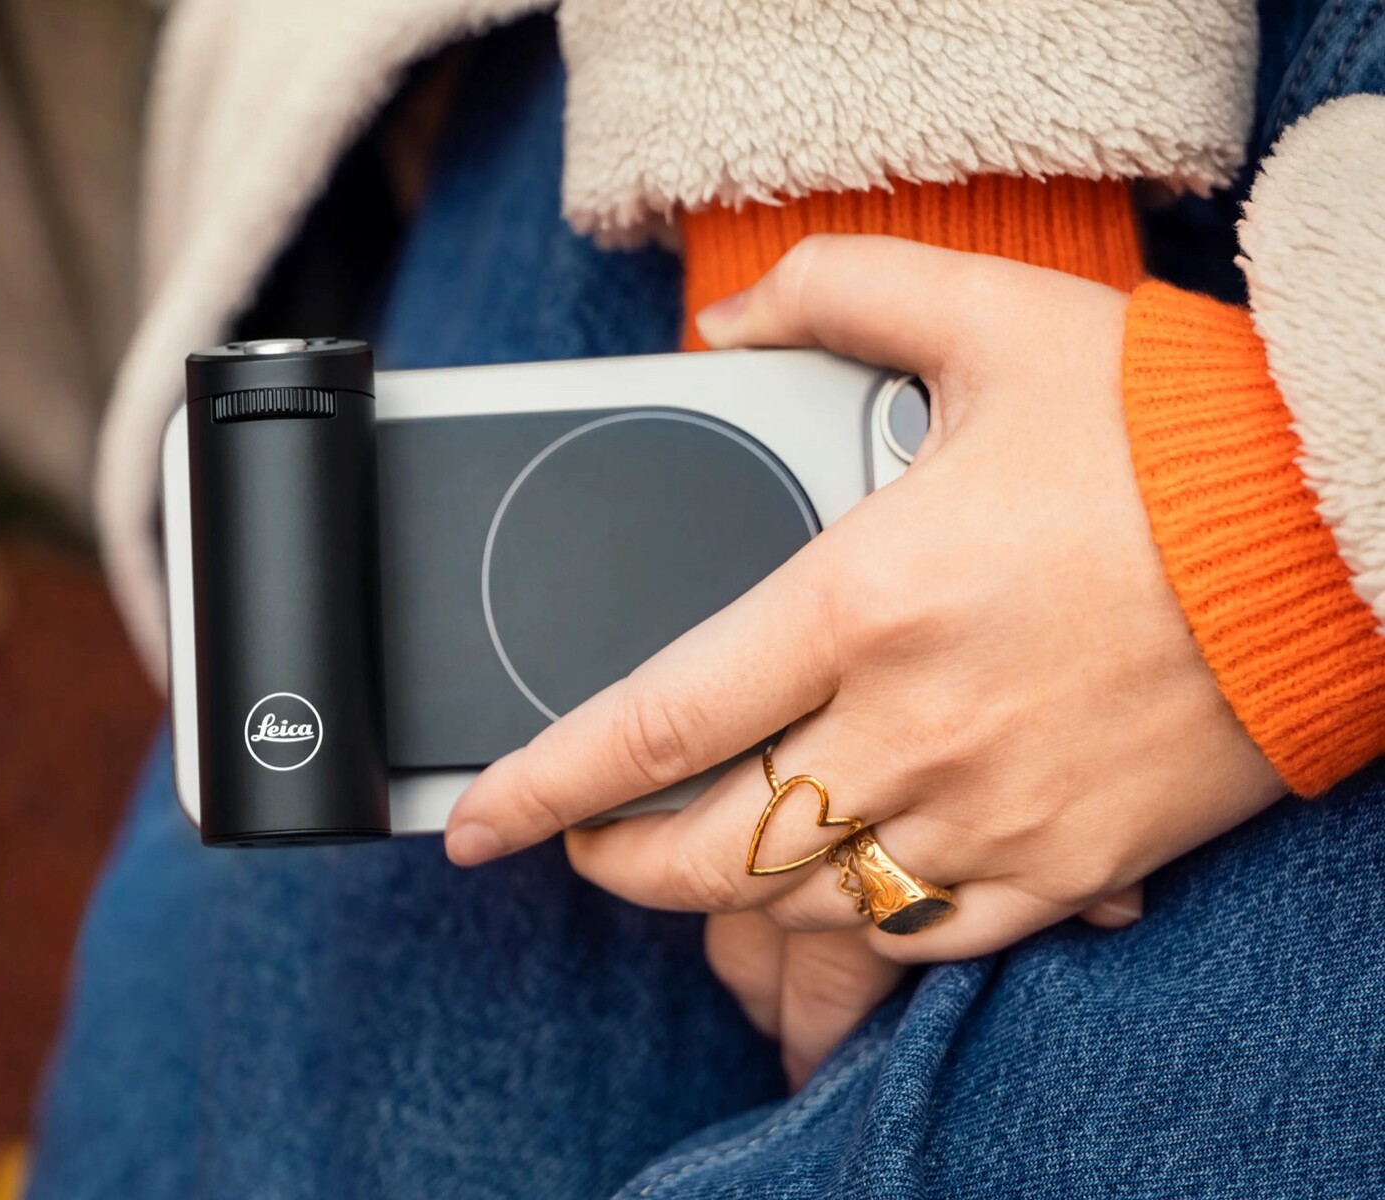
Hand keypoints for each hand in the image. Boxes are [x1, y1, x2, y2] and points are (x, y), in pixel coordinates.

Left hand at [444, 237, 1285, 974]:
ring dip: (734, 898)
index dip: (540, 785)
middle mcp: (914, 724)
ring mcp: (994, 809)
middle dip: (619, 864)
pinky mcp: (1072, 861)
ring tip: (709, 856)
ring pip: (812, 903)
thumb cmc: (1176, 433)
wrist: (1344, 524)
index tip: (481, 822)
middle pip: (711, 850)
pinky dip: (870, 920)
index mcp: (866, 600)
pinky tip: (850, 874)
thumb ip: (838, 294)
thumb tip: (732, 319)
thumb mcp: (991, 316)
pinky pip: (934, 934)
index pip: (653, 722)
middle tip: (590, 841)